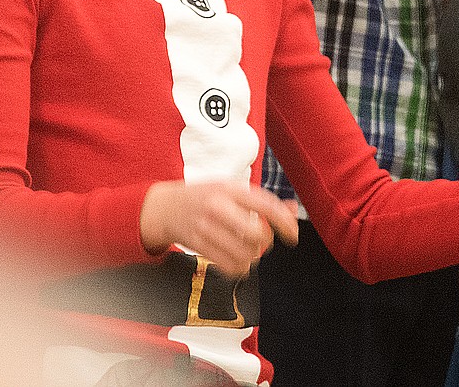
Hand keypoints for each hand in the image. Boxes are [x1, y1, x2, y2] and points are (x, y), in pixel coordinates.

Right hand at [140, 180, 299, 279]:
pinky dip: (239, 268)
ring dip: (252, 257)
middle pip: (255, 234)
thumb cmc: (205, 197)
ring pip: (243, 253)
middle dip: (266, 243)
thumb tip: (293, 209)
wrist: (164, 207)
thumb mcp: (232, 190)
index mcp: (231, 189)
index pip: (266, 206)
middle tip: (263, 242)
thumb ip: (262, 201)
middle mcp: (219, 207)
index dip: (285, 223)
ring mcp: (206, 226)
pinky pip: (227, 265)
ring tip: (248, 251)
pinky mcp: (197, 245)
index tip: (293, 237)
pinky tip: (238, 262)